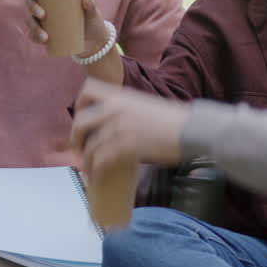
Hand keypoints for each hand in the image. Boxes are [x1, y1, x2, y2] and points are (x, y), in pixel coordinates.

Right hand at [25, 0, 107, 56]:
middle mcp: (45, 7)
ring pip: (31, 21)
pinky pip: (34, 36)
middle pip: (30, 4)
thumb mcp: (92, 13)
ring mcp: (44, 22)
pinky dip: (36, 38)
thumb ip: (90, 5)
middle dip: (32, 8)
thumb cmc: (92, 21)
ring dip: (34, 27)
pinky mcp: (45, 35)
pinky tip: (42, 41)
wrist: (94, 42)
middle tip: (42, 15)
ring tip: (45, 36)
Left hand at [71, 78, 187, 173]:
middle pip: (81, 121)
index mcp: (121, 96)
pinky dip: (95, 170)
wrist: (191, 129)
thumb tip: (114, 122)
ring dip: (85, 159)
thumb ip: (126, 110)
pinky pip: (101, 160)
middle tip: (78, 149)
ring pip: (90, 146)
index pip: (87, 90)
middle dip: (75, 138)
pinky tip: (97, 175)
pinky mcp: (127, 147)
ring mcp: (120, 128)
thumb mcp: (145, 105)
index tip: (81, 118)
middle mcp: (116, 109)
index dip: (79, 105)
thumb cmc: (173, 120)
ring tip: (87, 168)